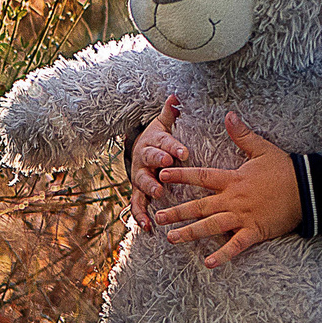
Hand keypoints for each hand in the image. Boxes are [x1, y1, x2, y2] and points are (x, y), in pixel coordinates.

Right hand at [127, 95, 187, 232]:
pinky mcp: (138, 193)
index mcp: (153, 142)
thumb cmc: (160, 139)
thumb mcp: (164, 124)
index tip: (184, 151)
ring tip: (158, 194)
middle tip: (166, 166)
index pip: (164, 142)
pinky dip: (141, 216)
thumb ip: (170, 113)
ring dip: (149, 187)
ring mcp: (139, 177)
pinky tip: (148, 227)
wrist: (140, 151)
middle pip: (149, 159)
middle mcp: (143, 159)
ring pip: (141, 182)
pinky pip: (137, 205)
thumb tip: (175, 95)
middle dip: (157, 162)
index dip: (173, 147)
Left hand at [153, 112, 298, 267]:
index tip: (162, 174)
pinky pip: (236, 246)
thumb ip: (242, 134)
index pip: (201, 176)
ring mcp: (242, 216)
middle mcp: (233, 199)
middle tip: (158, 216)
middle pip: (199, 206)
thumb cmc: (285, 169)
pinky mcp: (254, 231)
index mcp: (232, 179)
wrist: (308, 189)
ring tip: (171, 238)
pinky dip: (222, 255)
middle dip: (177, 211)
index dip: (181, 175)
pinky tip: (208, 264)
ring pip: (211, 226)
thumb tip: (229, 115)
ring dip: (190, 233)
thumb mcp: (262, 148)